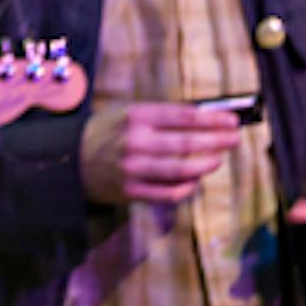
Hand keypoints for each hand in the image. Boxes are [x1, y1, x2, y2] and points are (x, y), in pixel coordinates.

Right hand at [79, 102, 243, 205]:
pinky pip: (170, 192)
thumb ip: (162, 116)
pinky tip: (195, 180)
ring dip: (205, 165)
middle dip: (216, 141)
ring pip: (181, 170)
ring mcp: (133, 167)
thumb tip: (206, 118)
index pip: (183, 116)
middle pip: (187, 143)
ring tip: (217, 159)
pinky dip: (187, 187)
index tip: (232, 121)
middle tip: (234, 139)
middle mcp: (135, 141)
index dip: (212, 119)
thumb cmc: (107, 132)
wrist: (71, 158)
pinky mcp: (131, 190)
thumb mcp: (128, 113)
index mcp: (135, 116)